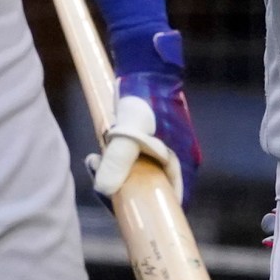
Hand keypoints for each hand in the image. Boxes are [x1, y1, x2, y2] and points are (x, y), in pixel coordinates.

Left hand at [89, 70, 201, 204]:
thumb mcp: (128, 131)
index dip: (149, 212)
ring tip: (94, 163)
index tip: (122, 210)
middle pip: (154, 193)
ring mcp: (166, 153)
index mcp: (184, 164)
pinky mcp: (152, 144)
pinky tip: (96, 156)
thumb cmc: (144, 98)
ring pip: (141, 178)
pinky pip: (135, 164)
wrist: (146, 66)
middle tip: (100, 185)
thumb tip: (103, 189)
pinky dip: (117, 164)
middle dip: (124, 193)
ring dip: (117, 177)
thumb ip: (117, 159)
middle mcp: (179, 162)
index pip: (172, 204)